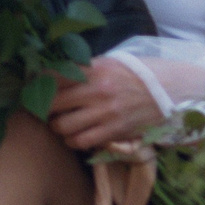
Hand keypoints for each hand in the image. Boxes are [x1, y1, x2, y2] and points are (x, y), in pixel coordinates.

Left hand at [46, 57, 162, 150]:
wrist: (170, 90)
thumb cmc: (138, 75)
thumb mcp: (112, 63)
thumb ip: (85, 69)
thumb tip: (55, 75)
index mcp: (95, 68)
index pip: (53, 77)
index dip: (38, 85)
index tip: (34, 90)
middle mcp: (98, 89)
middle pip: (53, 103)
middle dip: (43, 108)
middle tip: (44, 110)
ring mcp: (105, 112)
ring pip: (63, 125)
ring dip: (57, 127)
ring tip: (60, 124)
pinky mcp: (114, 131)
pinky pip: (81, 141)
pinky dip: (72, 140)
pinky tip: (74, 136)